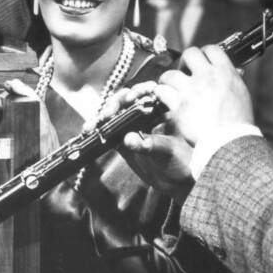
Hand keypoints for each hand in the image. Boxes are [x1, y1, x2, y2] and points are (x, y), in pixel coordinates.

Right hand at [91, 84, 194, 200]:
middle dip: (115, 103)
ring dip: (102, 115)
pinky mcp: (122, 137)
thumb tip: (128, 139)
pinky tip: (89, 131)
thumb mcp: (169, 152)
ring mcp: (134, 124)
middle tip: (107, 115)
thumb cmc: (183, 163)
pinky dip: (98, 128)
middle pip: (127, 99)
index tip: (129, 99)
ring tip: (93, 125)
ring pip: (115, 111)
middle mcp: (147, 113)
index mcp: (165, 109)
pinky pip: (108, 128)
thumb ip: (151, 144)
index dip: (138, 91)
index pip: (149, 91)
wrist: (177, 181)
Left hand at [154, 45, 253, 145]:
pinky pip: (162, 92)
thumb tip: (233, 71)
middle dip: (184, 62)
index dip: (204, 53)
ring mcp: (191, 91)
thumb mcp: (241, 94)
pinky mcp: (179, 106)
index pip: (212, 49)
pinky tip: (165, 99)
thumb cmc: (238, 122)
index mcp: (225, 73)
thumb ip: (232, 80)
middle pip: (190, 54)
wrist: (229, 142)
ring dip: (168, 80)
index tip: (200, 60)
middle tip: (183, 72)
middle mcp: (207, 77)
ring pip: (170, 74)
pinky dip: (161, 95)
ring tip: (170, 87)